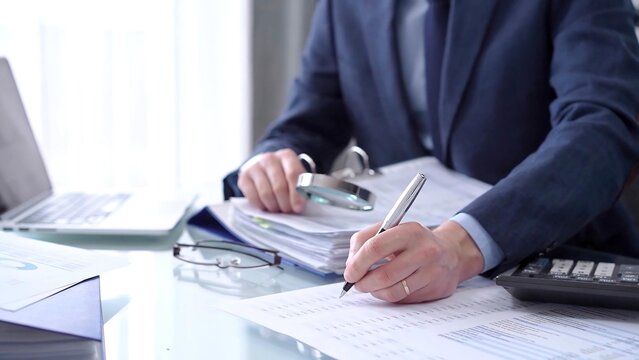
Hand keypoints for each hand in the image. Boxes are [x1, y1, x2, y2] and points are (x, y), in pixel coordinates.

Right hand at [238, 148, 305, 212]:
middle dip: (285, 203)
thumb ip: (303, 187)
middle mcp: (269, 158)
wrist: (264, 168)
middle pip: (279, 186)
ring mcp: (254, 167)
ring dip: (274, 206)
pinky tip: (267, 207)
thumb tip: (302, 204)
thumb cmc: (285, 176)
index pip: (293, 174)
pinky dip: (261, 206)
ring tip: (278, 209)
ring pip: (266, 193)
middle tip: (288, 211)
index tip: (298, 207)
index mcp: (286, 156)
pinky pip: (253, 197)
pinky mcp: (243, 177)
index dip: (297, 193)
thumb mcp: (297, 176)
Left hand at [343, 220, 483, 302]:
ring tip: (370, 286)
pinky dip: (389, 296)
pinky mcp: (436, 289)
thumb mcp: (390, 229)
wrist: (450, 252)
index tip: (349, 273)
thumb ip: (365, 241)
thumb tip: (350, 265)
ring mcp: (432, 272)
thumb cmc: (413, 241)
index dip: (357, 263)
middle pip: (384, 274)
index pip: (375, 247)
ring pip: (393, 291)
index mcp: (410, 231)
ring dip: (375, 292)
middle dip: (364, 283)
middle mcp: (424, 250)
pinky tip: (388, 288)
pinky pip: (404, 299)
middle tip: (356, 284)